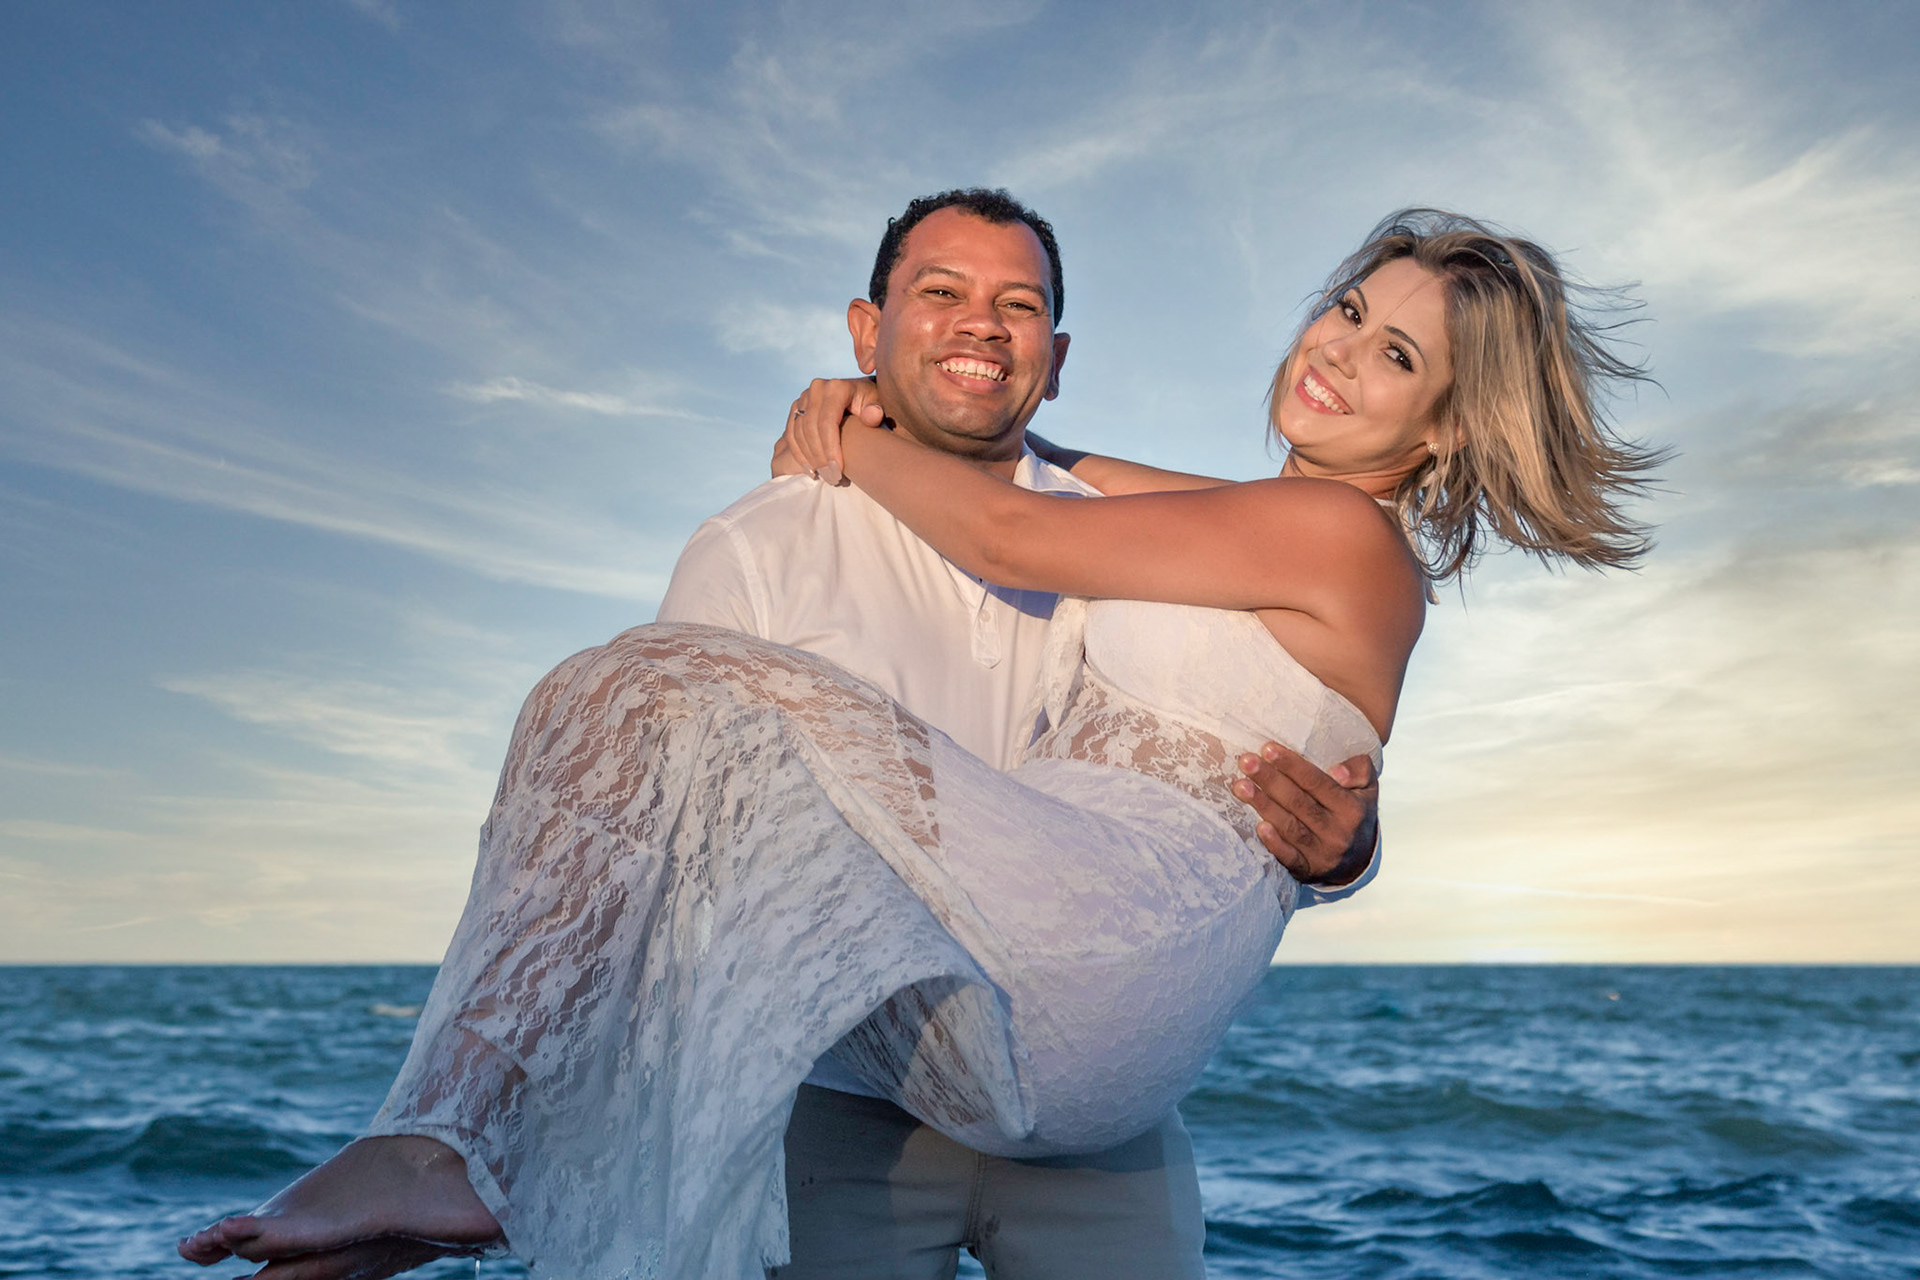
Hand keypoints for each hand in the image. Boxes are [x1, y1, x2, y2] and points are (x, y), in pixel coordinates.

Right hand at [775, 377, 883, 483]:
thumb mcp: (879, 405)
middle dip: (820, 458)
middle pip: (810, 429)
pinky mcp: (796, 407)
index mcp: (836, 387)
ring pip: (798, 433)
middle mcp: (817, 389)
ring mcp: (804, 397)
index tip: (838, 471)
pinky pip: (791, 434)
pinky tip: (811, 470)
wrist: (860, 395)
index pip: (827, 422)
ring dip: (808, 458)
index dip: (830, 449)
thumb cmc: (872, 404)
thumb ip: (876, 411)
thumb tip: (872, 415)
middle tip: (832, 479)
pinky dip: (799, 454)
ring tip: (824, 477)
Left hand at [1230, 744, 1378, 884]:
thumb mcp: (1368, 787)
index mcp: (1351, 808)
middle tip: (1246, 762)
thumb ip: (1359, 770)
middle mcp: (1337, 832)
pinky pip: (1289, 858)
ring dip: (1263, 805)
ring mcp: (1322, 854)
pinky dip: (1274, 844)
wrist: (1360, 861)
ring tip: (1240, 786)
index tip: (1268, 748)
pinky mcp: (1308, 870)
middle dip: (1270, 780)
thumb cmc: (1355, 813)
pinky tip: (1258, 827)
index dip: (1291, 765)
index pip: (1317, 782)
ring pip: (1289, 827)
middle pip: (1298, 802)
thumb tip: (1337, 772)